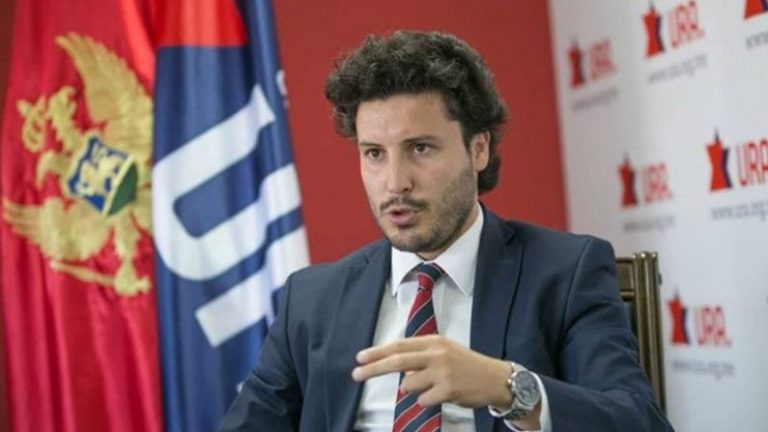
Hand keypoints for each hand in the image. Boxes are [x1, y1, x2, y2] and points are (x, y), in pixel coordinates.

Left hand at [351, 335, 511, 407]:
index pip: (399, 346)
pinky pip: (422, 400)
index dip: (377, 352)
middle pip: (397, 362)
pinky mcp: (448, 390)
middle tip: (356, 374)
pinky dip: (426, 400)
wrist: (495, 378)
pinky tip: (442, 395)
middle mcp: (436, 354)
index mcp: (433, 342)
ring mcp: (442, 372)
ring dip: (413, 390)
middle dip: (373, 369)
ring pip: (408, 385)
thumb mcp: (444, 350)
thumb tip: (393, 363)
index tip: (360, 358)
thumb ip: (420, 354)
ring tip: (432, 386)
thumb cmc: (466, 364)